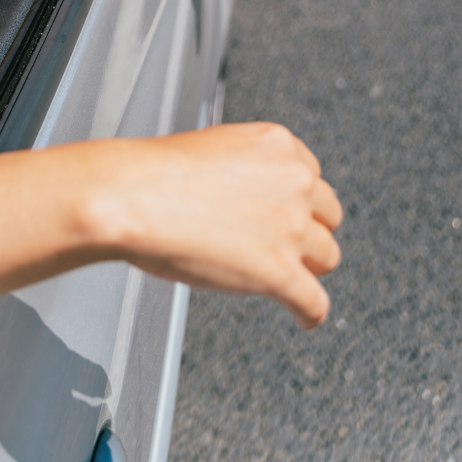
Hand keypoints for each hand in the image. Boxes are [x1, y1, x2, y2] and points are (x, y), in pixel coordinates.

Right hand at [102, 122, 342, 328]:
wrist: (133, 197)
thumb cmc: (156, 174)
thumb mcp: (215, 147)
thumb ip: (245, 168)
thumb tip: (248, 196)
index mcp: (277, 145)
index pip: (312, 175)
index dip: (298, 198)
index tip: (289, 211)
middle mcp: (293, 182)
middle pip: (327, 215)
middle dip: (309, 229)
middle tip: (289, 242)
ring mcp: (290, 229)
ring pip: (327, 257)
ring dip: (310, 268)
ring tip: (296, 278)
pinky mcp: (280, 272)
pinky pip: (314, 302)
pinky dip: (310, 313)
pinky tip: (304, 316)